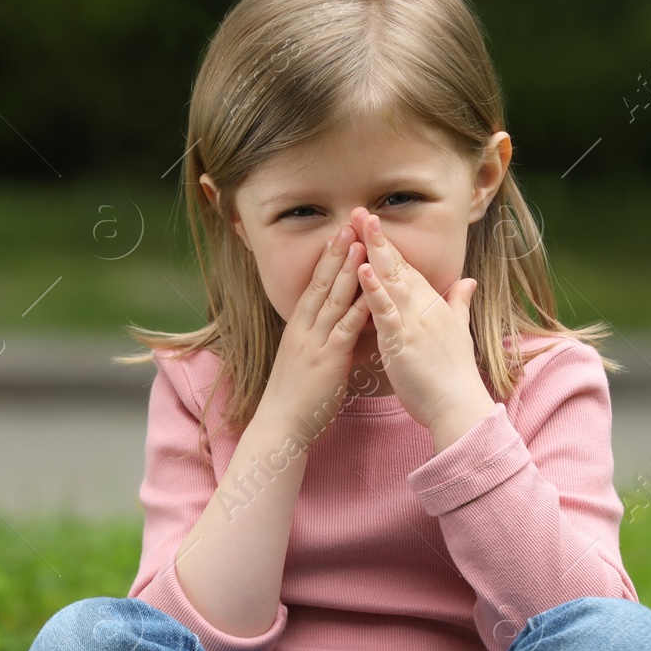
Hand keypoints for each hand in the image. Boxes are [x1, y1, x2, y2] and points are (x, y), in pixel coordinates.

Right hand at [257, 222, 370, 446]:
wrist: (280, 426)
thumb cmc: (297, 400)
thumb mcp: (308, 363)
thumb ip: (325, 343)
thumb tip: (343, 332)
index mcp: (299, 328)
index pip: (314, 286)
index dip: (327, 260)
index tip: (338, 235)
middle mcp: (304, 329)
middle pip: (321, 283)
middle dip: (336, 253)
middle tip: (348, 224)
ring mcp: (314, 342)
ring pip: (332, 299)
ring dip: (347, 270)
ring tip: (359, 243)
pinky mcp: (327, 360)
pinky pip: (345, 328)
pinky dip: (357, 307)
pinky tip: (369, 290)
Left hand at [350, 207, 495, 442]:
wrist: (458, 405)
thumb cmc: (454, 373)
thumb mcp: (458, 331)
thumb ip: (459, 304)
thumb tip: (468, 282)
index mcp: (432, 305)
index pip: (407, 268)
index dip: (390, 244)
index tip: (373, 222)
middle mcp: (423, 307)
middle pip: (398, 266)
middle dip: (378, 237)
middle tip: (359, 210)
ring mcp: (413, 322)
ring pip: (391, 280)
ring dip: (374, 252)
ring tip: (359, 226)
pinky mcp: (402, 340)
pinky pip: (385, 311)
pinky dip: (374, 289)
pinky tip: (363, 269)